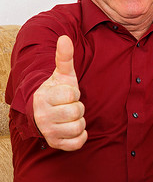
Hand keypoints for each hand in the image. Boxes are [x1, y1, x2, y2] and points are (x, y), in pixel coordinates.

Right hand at [33, 35, 86, 150]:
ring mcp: (48, 131)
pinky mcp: (56, 144)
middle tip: (69, 106)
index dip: (74, 93)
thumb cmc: (57, 91)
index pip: (71, 94)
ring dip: (80, 121)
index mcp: (44, 97)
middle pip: (76, 111)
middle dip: (78, 107)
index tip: (67, 94)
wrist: (43, 112)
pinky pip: (77, 143)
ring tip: (70, 116)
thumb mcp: (62, 75)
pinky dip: (80, 137)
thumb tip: (65, 38)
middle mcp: (42, 116)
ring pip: (79, 127)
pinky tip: (73, 128)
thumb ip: (65, 57)